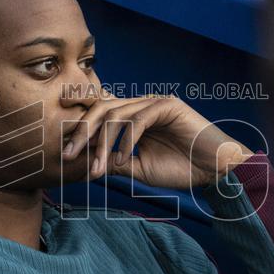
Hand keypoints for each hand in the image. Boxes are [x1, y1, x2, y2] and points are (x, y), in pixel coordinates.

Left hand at [61, 92, 253, 188]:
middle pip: (101, 107)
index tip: (57, 137)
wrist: (216, 171)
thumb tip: (87, 164)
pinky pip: (139, 120)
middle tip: (68, 154)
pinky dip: (126, 141)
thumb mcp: (139, 169)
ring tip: (98, 167)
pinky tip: (121, 159)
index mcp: (135, 116)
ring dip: (103, 143)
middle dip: (81, 130)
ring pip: (117, 114)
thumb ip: (115, 162)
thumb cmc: (182, 169)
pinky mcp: (169, 106)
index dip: (78, 118)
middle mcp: (142, 104)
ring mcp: (155, 102)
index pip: (100, 110)